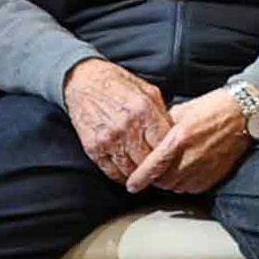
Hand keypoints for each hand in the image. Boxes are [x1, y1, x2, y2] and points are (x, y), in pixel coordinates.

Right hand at [64, 58, 170, 185]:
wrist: (83, 81)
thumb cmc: (118, 85)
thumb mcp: (147, 91)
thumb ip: (162, 114)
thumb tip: (175, 135)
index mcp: (144, 110)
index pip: (166, 144)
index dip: (173, 155)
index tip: (175, 159)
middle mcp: (127, 127)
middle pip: (149, 161)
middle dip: (158, 168)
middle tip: (163, 172)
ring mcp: (109, 139)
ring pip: (132, 171)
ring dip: (140, 176)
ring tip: (146, 174)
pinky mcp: (93, 148)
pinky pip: (112, 172)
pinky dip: (122, 177)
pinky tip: (128, 174)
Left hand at [127, 89, 253, 195]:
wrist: (242, 114)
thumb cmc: (212, 108)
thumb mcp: (181, 110)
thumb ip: (163, 127)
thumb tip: (150, 139)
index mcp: (178, 139)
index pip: (152, 167)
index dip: (139, 179)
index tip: (132, 185)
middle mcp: (190, 157)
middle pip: (163, 182)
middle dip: (155, 179)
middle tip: (154, 171)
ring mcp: (203, 169)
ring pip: (177, 187)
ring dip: (170, 182)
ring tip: (171, 169)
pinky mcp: (214, 175)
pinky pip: (192, 188)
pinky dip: (185, 184)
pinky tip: (186, 171)